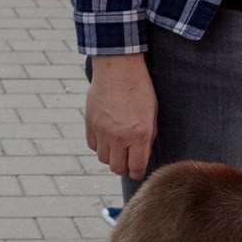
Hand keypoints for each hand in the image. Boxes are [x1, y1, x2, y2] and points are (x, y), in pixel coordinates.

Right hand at [85, 52, 156, 179]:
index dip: (137, 173)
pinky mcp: (90, 125)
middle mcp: (119, 136)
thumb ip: (148, 136)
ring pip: (103, 159)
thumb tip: (142, 154)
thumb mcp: (152, 113)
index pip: (136, 167)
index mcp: (139, 134)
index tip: (138, 172)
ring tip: (117, 148)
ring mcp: (102, 131)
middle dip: (124, 168)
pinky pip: (93, 146)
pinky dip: (100, 146)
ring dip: (111, 157)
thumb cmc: (140, 88)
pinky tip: (107, 138)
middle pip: (117, 168)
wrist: (118, 69)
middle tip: (128, 163)